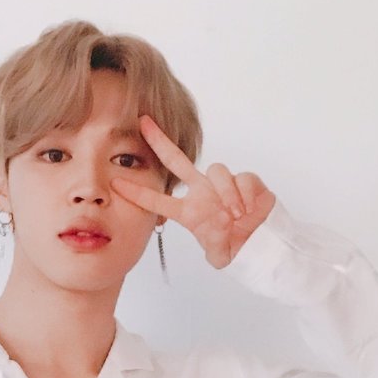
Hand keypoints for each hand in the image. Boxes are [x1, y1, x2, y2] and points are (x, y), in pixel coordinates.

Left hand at [110, 115, 276, 268]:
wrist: (262, 243)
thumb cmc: (236, 246)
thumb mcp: (217, 254)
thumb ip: (213, 251)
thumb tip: (214, 253)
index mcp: (190, 210)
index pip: (158, 200)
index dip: (138, 194)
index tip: (115, 184)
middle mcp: (203, 192)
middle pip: (177, 160)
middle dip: (160, 141)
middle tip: (144, 123)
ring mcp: (223, 184)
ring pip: (216, 170)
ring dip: (226, 194)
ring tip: (234, 215)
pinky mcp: (246, 180)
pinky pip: (242, 178)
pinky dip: (245, 195)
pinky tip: (248, 209)